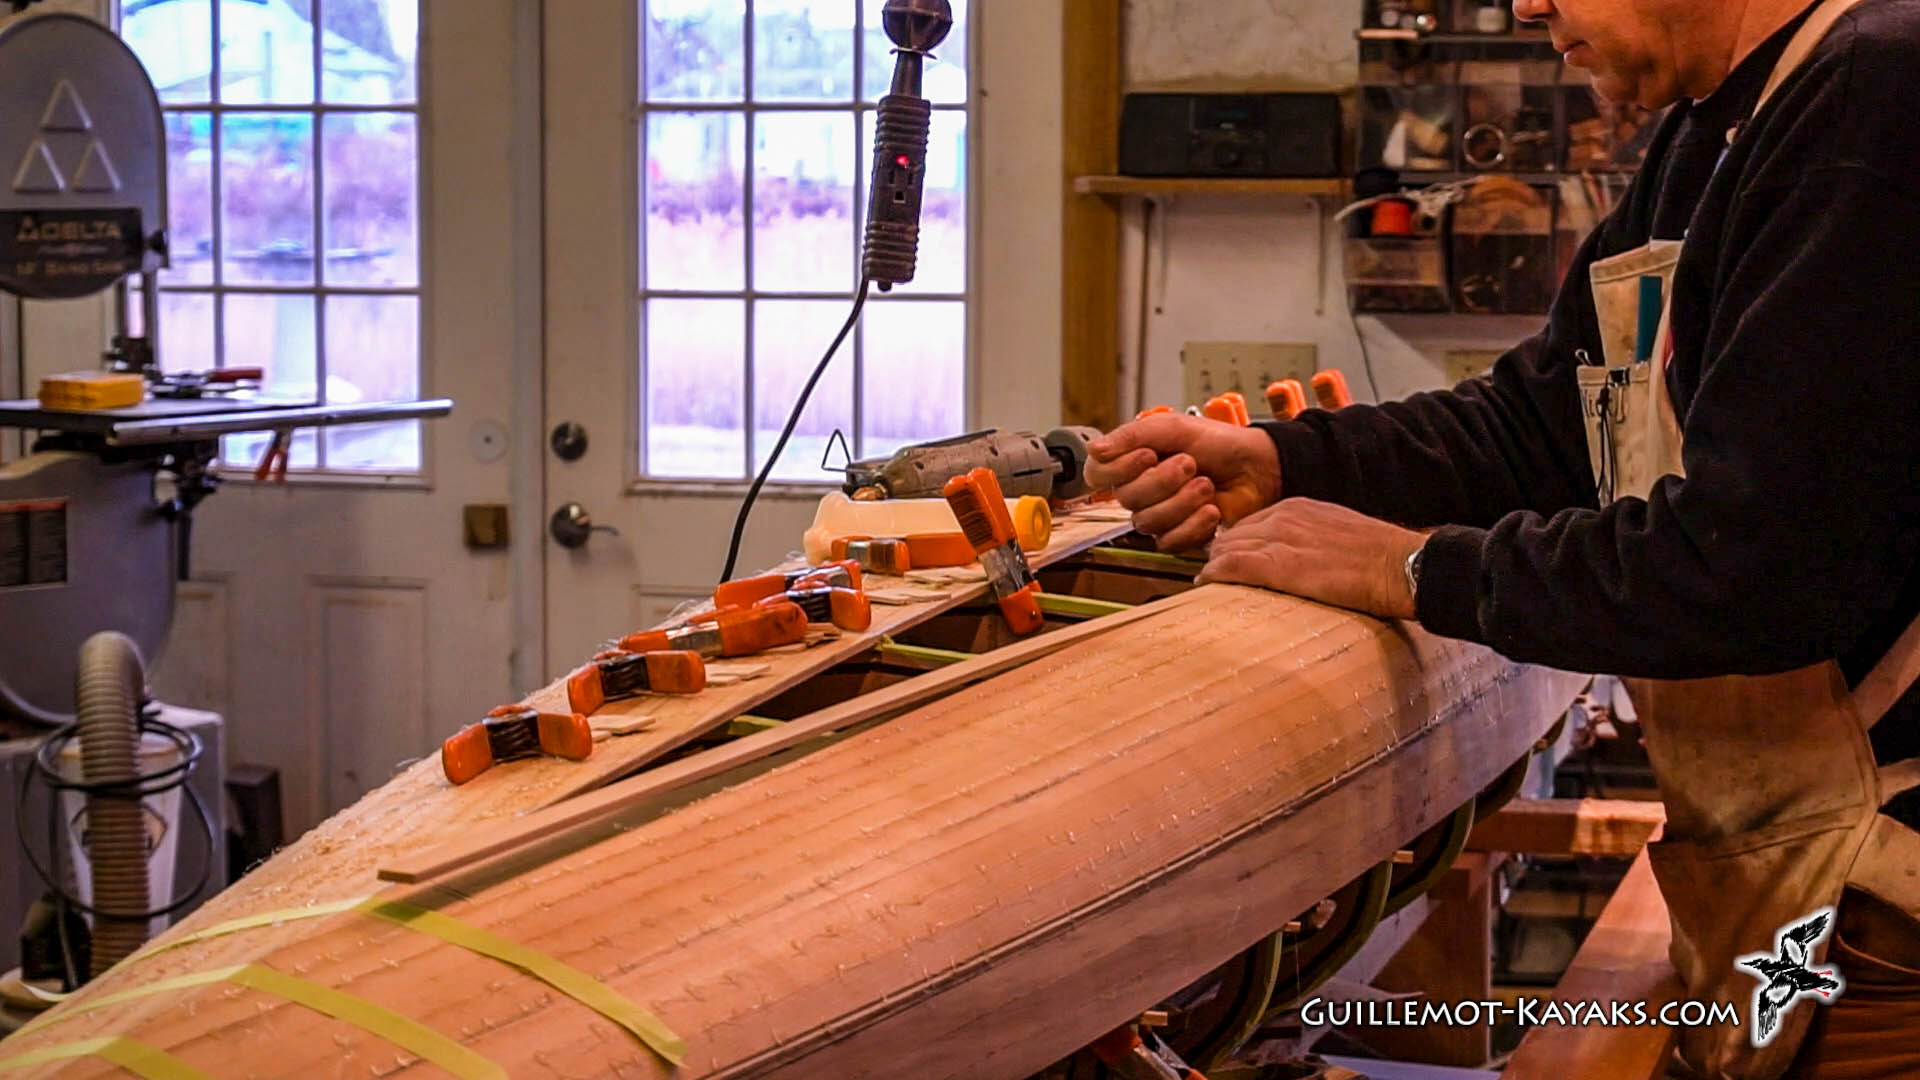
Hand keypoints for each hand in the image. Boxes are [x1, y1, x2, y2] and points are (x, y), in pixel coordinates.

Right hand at [1083, 414, 1281, 552]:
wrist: (1259, 466)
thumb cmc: (1220, 443)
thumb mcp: (1174, 426)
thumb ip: (1132, 435)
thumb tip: (1094, 449)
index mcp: (1133, 461)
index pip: (1097, 474)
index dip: (1119, 469)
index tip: (1148, 455)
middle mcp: (1141, 489)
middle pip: (1126, 499)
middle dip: (1162, 481)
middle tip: (1190, 463)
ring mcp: (1160, 515)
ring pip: (1147, 521)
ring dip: (1182, 501)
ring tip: (1206, 485)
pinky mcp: (1180, 536)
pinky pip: (1169, 541)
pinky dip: (1195, 523)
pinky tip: (1211, 509)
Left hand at [1197, 498, 1427, 619]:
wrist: (1401, 565)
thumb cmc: (1380, 558)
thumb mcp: (1340, 536)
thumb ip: (1313, 542)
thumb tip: (1303, 562)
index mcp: (1299, 508)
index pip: (1250, 523)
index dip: (1236, 543)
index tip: (1230, 560)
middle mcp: (1284, 517)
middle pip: (1232, 533)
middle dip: (1220, 554)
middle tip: (1213, 575)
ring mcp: (1280, 539)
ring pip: (1226, 547)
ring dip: (1214, 566)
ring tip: (1208, 583)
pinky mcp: (1280, 565)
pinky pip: (1232, 565)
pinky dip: (1214, 574)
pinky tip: (1205, 584)